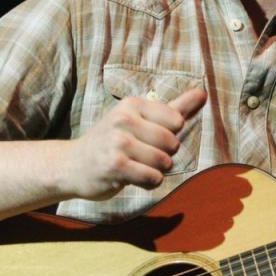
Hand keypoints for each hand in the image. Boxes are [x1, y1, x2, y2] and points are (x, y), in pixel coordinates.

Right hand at [63, 87, 206, 199]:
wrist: (71, 165)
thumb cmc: (112, 141)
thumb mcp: (140, 119)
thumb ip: (175, 107)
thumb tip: (204, 93)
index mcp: (133, 104)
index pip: (176, 121)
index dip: (169, 135)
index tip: (150, 137)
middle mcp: (124, 119)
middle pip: (172, 143)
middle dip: (164, 155)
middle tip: (141, 154)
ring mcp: (118, 142)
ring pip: (164, 162)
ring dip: (156, 170)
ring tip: (138, 166)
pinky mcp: (115, 166)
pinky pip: (153, 177)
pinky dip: (149, 182)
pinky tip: (133, 178)